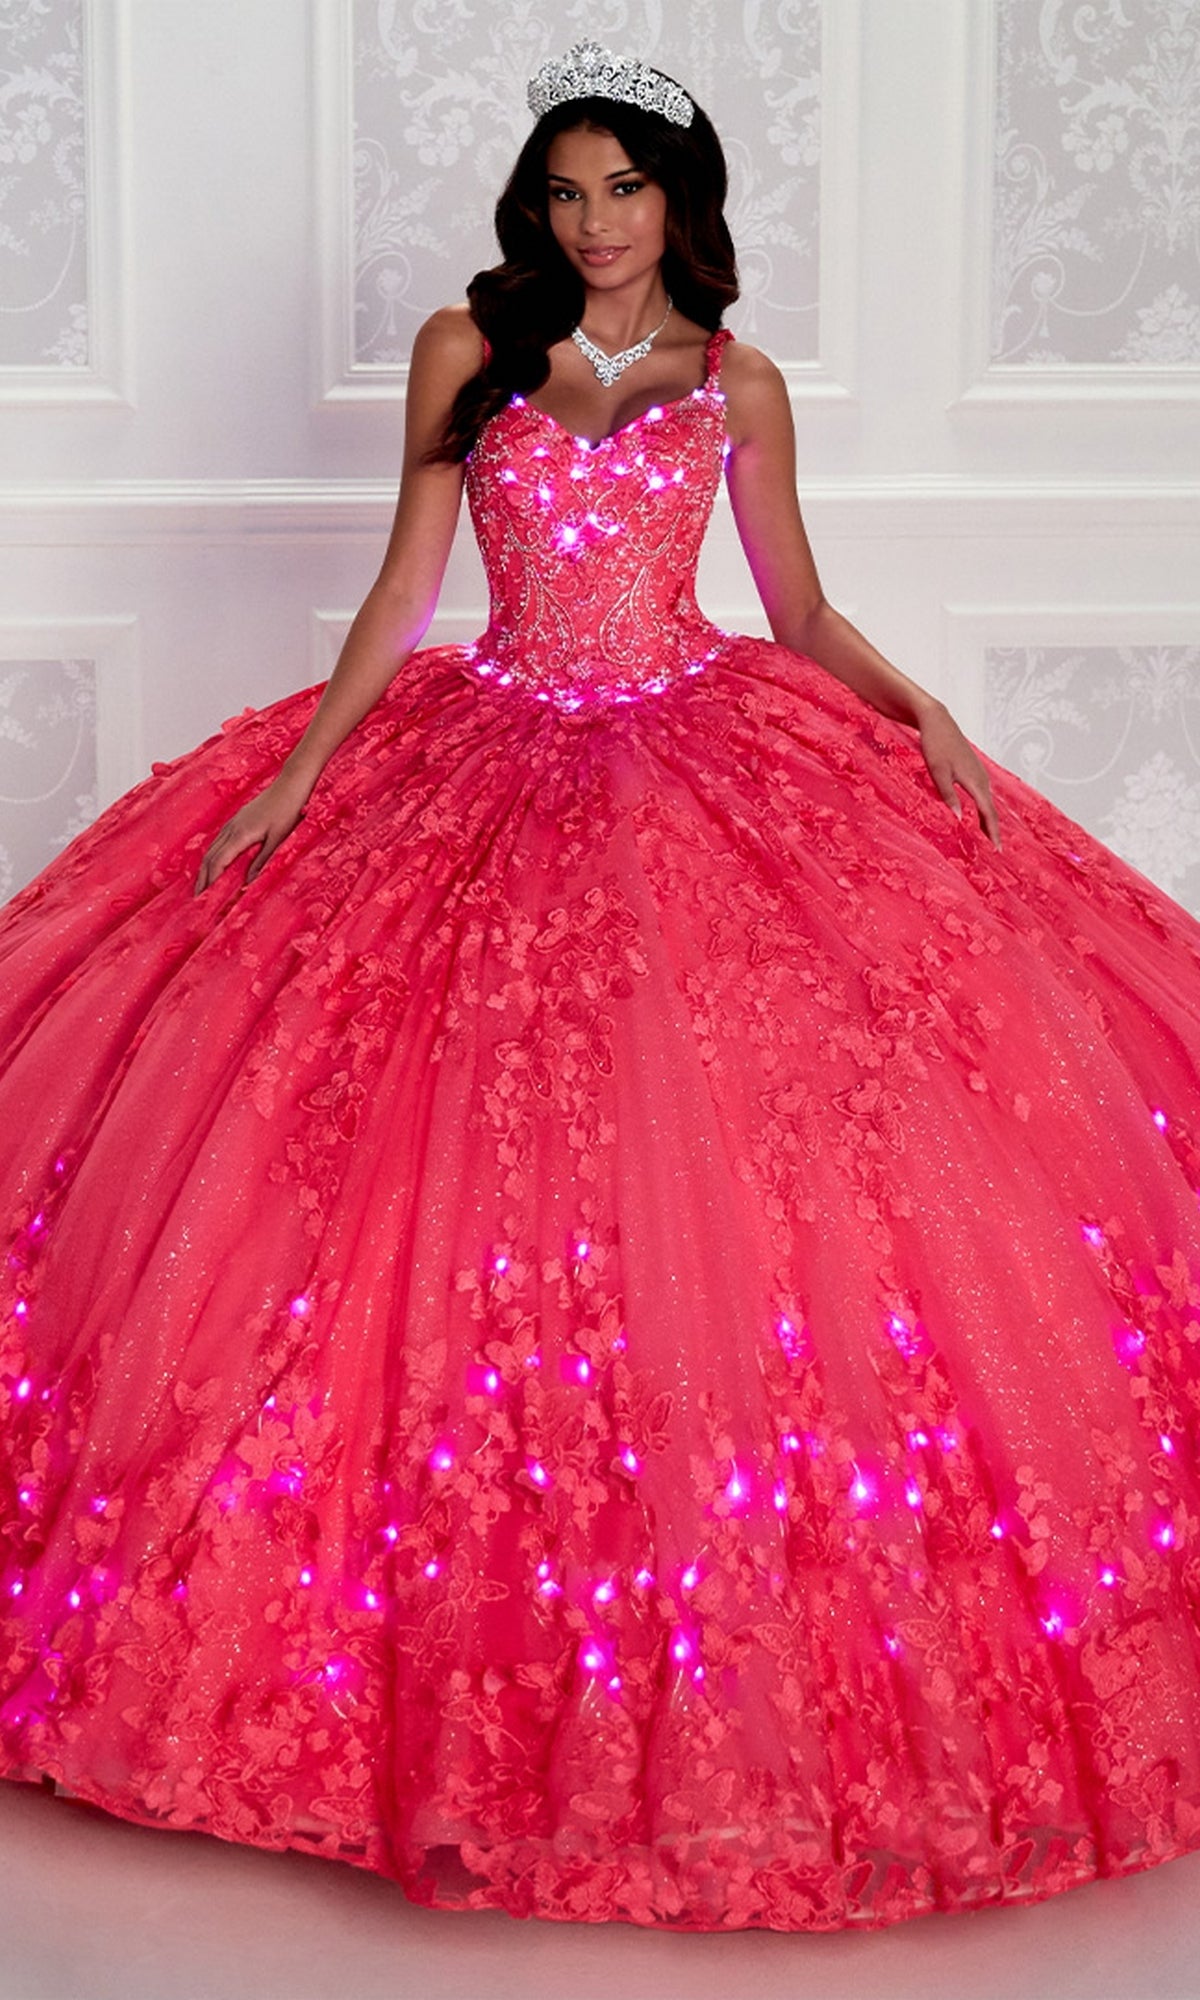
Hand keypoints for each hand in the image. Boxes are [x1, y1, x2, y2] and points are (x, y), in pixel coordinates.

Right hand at [193, 772, 310, 894]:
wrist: (290, 786)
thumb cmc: (288, 811)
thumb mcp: (278, 840)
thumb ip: (261, 861)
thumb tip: (248, 882)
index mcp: (241, 835)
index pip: (218, 862)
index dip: (209, 881)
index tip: (204, 897)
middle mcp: (232, 828)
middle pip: (209, 857)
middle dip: (202, 877)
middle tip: (197, 897)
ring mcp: (233, 823)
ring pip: (212, 848)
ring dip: (205, 867)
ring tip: (202, 884)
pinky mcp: (237, 819)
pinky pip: (218, 841)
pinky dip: (212, 855)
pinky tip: (214, 863)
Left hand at [918, 703, 1001, 849]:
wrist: (937, 721)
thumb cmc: (935, 745)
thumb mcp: (938, 772)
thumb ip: (948, 796)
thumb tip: (960, 819)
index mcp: (975, 781)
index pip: (988, 813)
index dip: (993, 832)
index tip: (997, 849)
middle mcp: (982, 778)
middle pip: (991, 810)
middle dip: (994, 830)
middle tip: (996, 850)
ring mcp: (979, 773)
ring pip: (988, 802)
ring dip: (989, 820)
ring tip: (989, 839)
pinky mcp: (974, 770)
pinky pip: (983, 795)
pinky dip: (984, 808)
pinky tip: (980, 815)